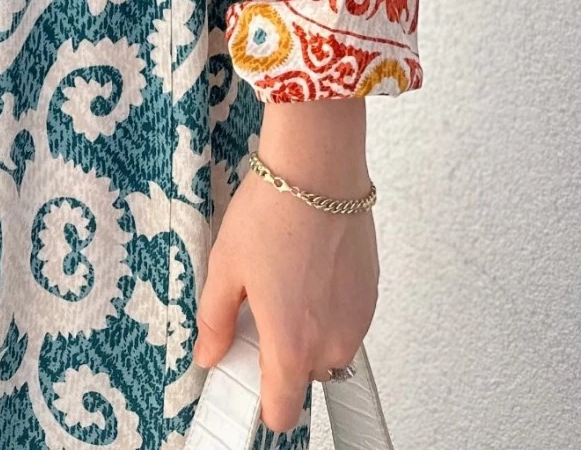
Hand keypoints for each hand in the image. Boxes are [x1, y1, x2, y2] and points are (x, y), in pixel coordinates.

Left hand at [194, 139, 378, 435]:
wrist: (319, 167)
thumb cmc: (274, 211)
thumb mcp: (225, 267)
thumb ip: (215, 322)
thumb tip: (209, 351)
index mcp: (292, 346)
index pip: (281, 413)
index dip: (259, 400)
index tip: (243, 378)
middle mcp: (331, 342)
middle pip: (302, 376)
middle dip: (280, 353)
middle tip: (257, 307)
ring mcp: (356, 319)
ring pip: (325, 347)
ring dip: (305, 329)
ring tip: (283, 277)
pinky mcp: (371, 294)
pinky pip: (344, 319)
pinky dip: (326, 305)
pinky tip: (306, 265)